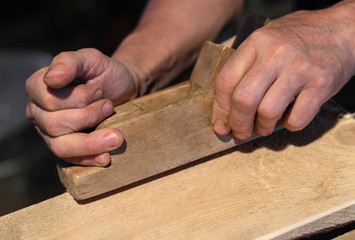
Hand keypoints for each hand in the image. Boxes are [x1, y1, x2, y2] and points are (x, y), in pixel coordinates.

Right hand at [26, 48, 136, 165]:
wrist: (122, 88)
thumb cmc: (104, 73)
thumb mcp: (90, 59)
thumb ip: (69, 62)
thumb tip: (50, 79)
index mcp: (38, 87)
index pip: (49, 100)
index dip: (78, 98)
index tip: (99, 90)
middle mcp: (39, 111)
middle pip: (54, 124)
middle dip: (88, 116)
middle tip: (109, 105)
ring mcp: (50, 132)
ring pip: (60, 146)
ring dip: (91, 142)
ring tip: (116, 135)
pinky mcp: (66, 147)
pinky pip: (70, 160)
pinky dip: (89, 159)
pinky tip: (105, 157)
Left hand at [213, 7, 354, 138]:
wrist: (342, 30)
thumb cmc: (298, 37)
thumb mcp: (265, 37)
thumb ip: (241, 61)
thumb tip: (219, 101)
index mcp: (256, 43)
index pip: (225, 81)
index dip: (220, 108)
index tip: (221, 122)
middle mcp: (275, 54)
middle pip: (243, 100)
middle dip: (237, 124)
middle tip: (240, 131)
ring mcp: (299, 69)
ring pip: (267, 112)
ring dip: (262, 128)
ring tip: (264, 127)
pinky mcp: (321, 84)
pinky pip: (297, 119)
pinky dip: (289, 126)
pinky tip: (288, 118)